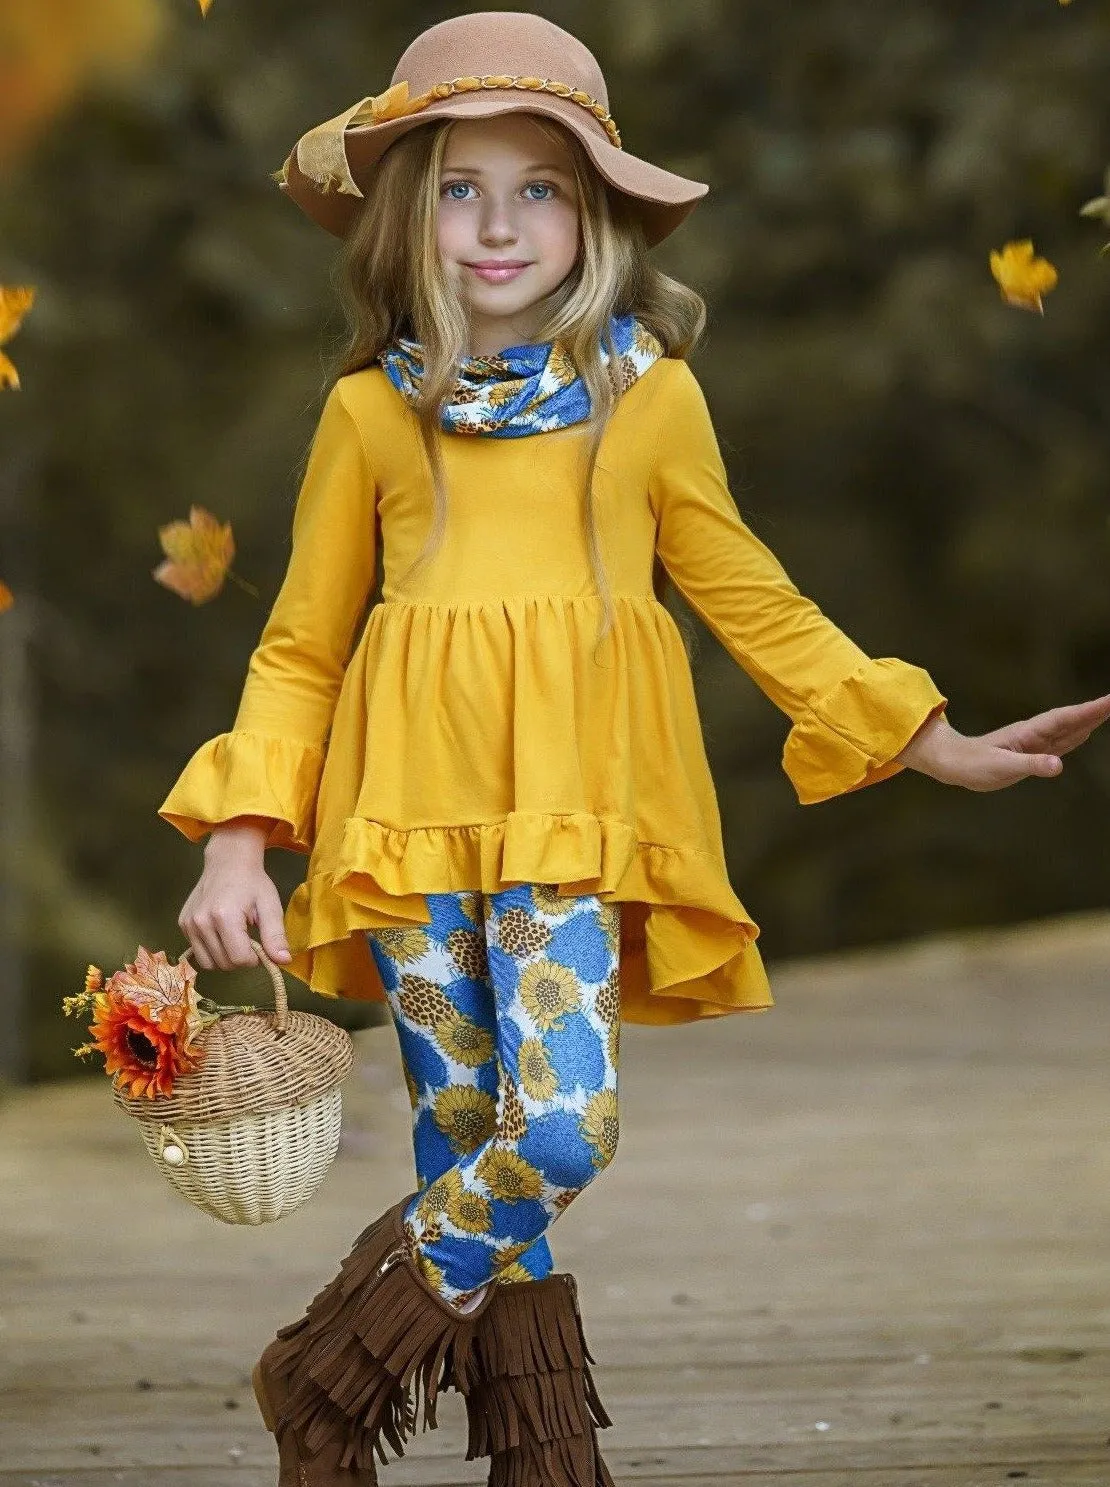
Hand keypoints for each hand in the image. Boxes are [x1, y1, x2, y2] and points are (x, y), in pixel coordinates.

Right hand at [180, 820, 292, 970]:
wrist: (228, 861)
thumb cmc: (253, 882)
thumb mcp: (270, 906)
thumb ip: (275, 936)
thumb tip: (283, 961)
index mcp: (224, 917)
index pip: (239, 959)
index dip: (254, 959)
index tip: (260, 946)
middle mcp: (201, 923)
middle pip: (224, 964)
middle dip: (240, 959)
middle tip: (249, 938)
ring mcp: (188, 924)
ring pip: (208, 963)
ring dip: (225, 957)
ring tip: (235, 937)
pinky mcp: (182, 924)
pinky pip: (197, 952)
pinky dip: (212, 950)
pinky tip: (221, 933)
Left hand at [896, 693, 1109, 790]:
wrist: (952, 763)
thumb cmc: (972, 765)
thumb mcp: (1001, 767)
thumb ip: (1031, 765)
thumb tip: (1058, 765)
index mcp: (1029, 734)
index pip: (1066, 719)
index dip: (1089, 711)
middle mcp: (1034, 734)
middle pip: (1071, 720)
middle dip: (1096, 711)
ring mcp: (1033, 742)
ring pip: (1068, 729)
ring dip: (1089, 720)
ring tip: (1108, 710)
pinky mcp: (1030, 751)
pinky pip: (1059, 741)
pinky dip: (1077, 734)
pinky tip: (1085, 732)